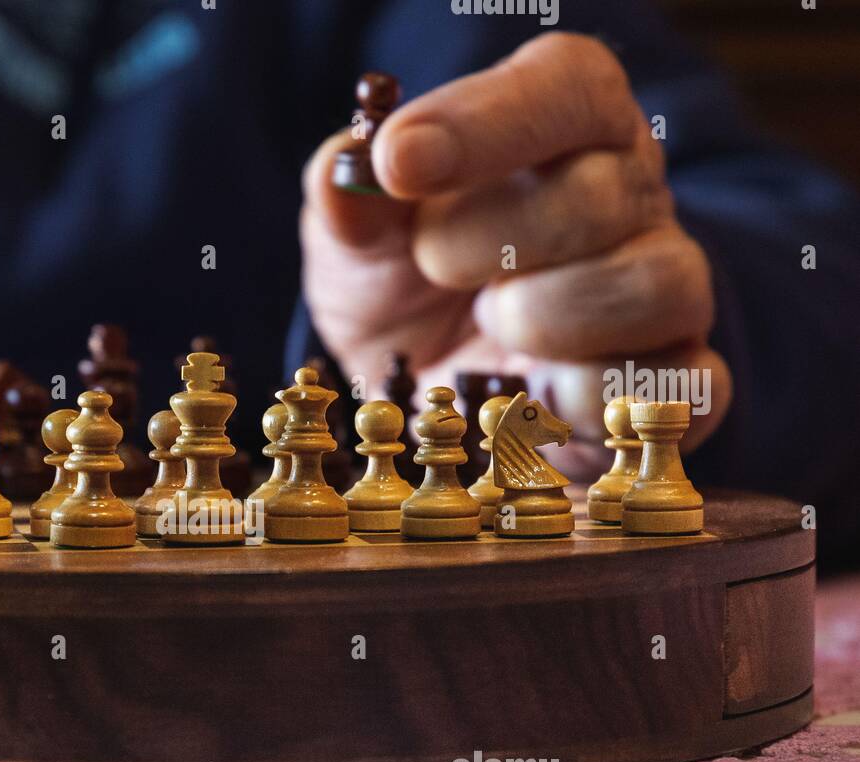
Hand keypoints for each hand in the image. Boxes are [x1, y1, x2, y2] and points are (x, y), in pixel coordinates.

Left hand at [301, 32, 731, 474]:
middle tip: (432, 266)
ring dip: (548, 316)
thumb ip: (348, 199)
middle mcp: (630, 196)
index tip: (400, 161)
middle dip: (495, 240)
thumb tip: (346, 175)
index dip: (487, 120)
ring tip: (488, 329)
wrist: (421, 397)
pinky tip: (525, 398)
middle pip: (610, 191)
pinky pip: (690, 385)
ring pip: (660, 284)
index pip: (569, 85)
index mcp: (562, 128)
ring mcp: (663, 290)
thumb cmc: (397, 289)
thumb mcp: (353, 241)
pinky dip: (591, 400)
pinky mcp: (677, 384)